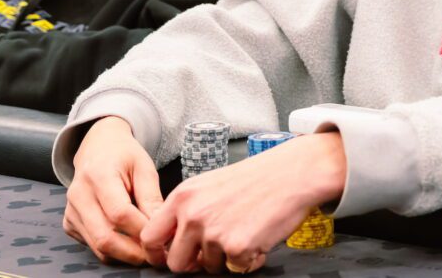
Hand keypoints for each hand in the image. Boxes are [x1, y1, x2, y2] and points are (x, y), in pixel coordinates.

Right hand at [63, 116, 163, 264]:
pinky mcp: (69, 223)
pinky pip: (92, 246)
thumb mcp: (144, 167)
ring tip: (146, 250)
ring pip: (98, 247)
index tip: (162, 238)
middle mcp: (79, 195)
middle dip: (134, 253)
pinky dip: (113, 250)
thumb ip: (151, 197)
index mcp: (98, 175)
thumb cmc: (124, 156)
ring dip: (125, 255)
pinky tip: (129, 241)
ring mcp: (71, 211)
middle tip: (156, 255)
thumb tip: (160, 228)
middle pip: (105, 237)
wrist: (98, 147)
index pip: (120, 214)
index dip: (142, 231)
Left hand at [141, 132, 346, 273]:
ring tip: (245, 233)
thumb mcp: (209, 185)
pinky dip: (249, 260)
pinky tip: (258, 238)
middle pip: (175, 263)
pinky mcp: (236, 247)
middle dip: (193, 265)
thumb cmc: (256, 178)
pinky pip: (236, 268)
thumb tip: (178, 241)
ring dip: (226, 259)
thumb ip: (189, 210)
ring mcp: (213, 232)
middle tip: (213, 254)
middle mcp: (192, 214)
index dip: (157, 254)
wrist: (291, 174)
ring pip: (209, 268)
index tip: (166, 258)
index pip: (150, 235)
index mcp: (183, 196)